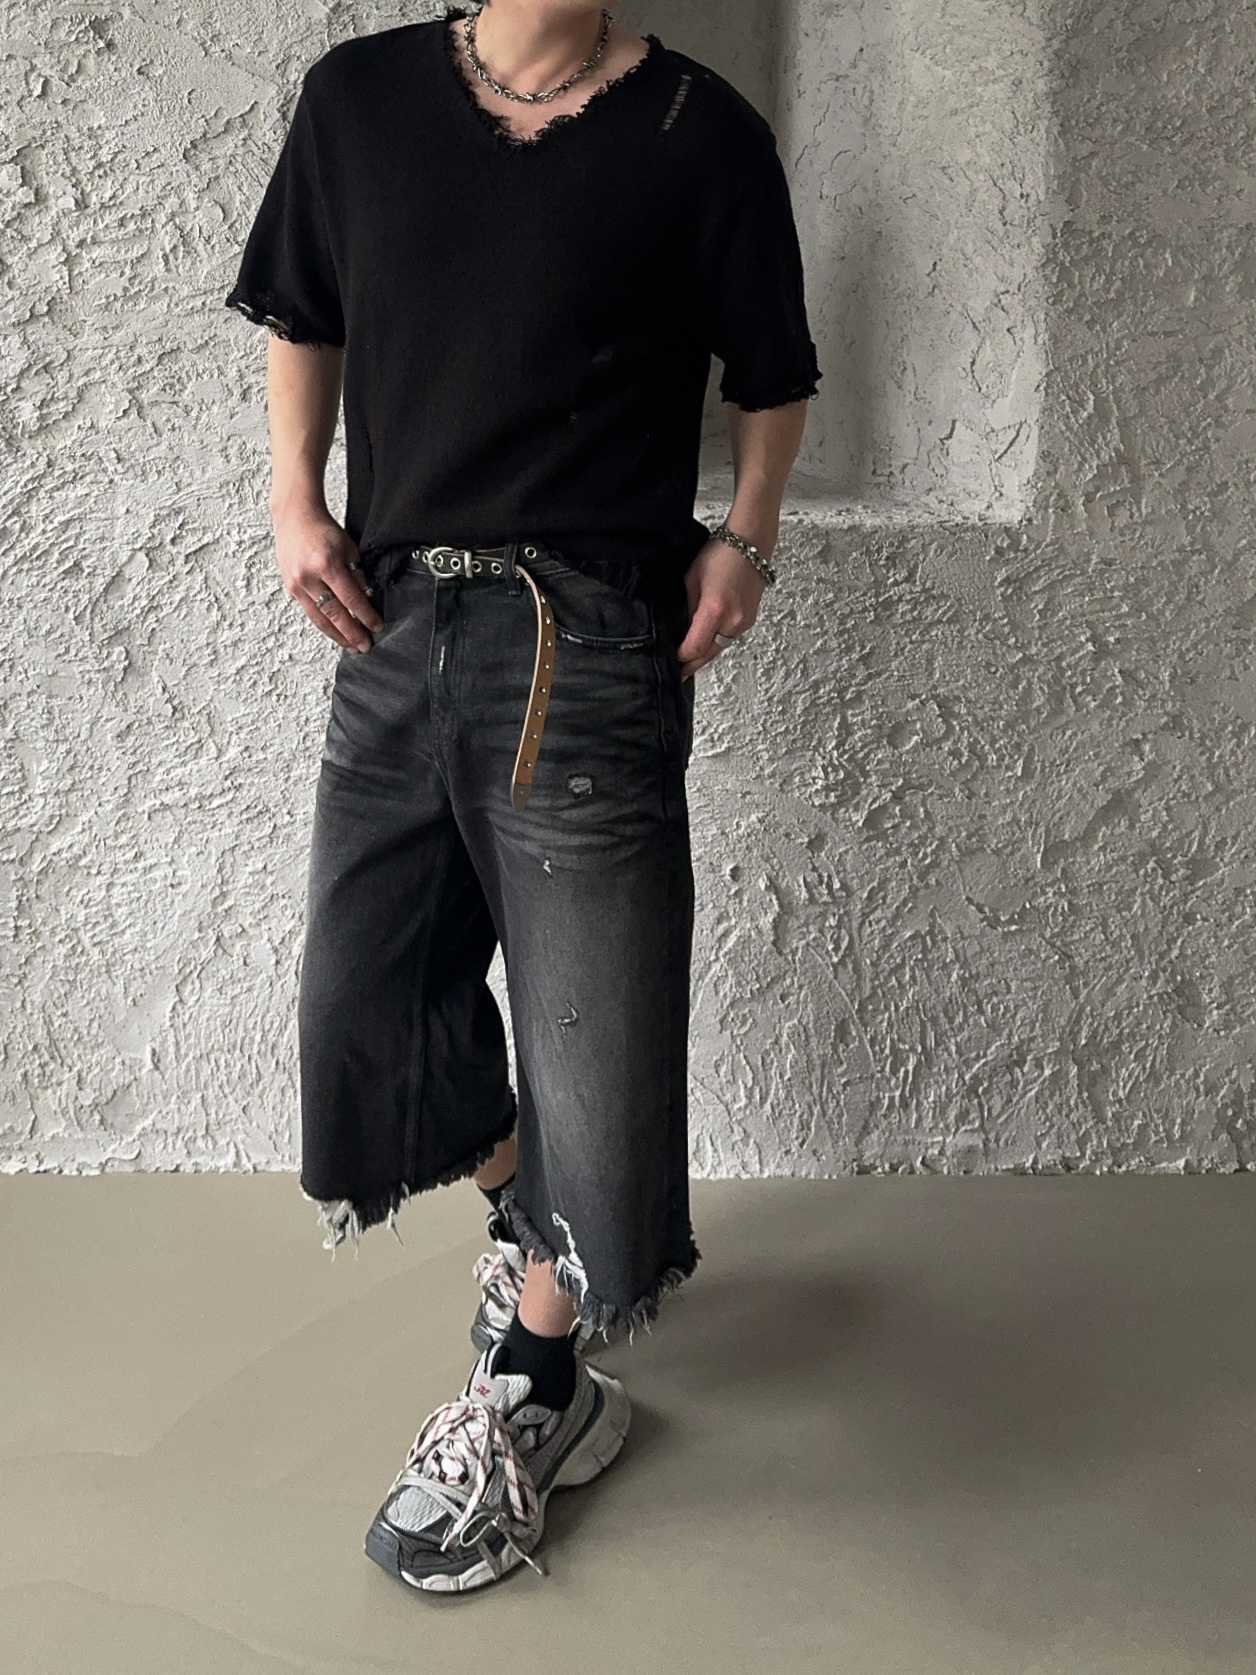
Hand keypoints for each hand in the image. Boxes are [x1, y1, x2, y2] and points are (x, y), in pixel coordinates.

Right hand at [272, 505, 384, 652]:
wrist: (294, 518)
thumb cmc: (323, 531)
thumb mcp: (349, 548)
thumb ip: (357, 575)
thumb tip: (366, 599)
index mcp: (327, 564)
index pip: (351, 599)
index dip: (366, 616)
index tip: (377, 627)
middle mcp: (308, 577)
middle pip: (334, 614)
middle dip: (351, 633)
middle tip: (365, 646)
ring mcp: (296, 584)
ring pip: (319, 618)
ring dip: (336, 635)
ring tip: (351, 646)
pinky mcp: (290, 589)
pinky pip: (309, 612)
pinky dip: (323, 624)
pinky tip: (334, 632)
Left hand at [675, 537, 767, 678]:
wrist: (751, 543)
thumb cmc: (722, 554)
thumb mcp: (692, 579)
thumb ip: (688, 608)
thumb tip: (684, 627)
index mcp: (714, 610)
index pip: (693, 648)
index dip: (680, 657)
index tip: (671, 658)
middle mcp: (732, 621)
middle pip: (708, 655)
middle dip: (692, 664)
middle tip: (678, 673)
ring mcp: (744, 623)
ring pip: (719, 648)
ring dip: (704, 653)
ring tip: (689, 657)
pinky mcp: (749, 620)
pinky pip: (729, 638)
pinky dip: (716, 641)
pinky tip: (706, 641)